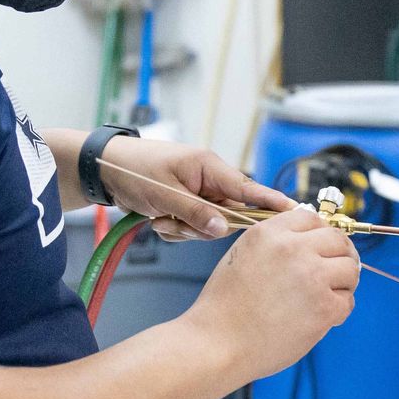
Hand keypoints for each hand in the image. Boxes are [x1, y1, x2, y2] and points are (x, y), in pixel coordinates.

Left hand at [100, 137, 293, 241]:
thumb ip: (197, 213)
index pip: (250, 189)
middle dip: (201, 225)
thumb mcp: (166, 193)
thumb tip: (223, 229)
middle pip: (228, 216)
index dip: (273, 202)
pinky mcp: (186, 207)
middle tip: (175, 221)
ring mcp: (198, 195)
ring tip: (160, 217)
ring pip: (208, 226)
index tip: (295, 211)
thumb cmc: (134, 169)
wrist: (104, 169)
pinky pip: (192, 229)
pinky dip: (175, 230)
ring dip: (184, 229)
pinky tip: (157, 219)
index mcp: (210, 169)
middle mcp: (209, 182)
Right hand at [187, 209, 359, 381]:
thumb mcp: (243, 256)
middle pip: (338, 240)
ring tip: (326, 297)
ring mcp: (312, 277)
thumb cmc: (226, 307)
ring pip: (350, 268)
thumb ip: (276, 243)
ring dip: (343, 283)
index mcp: (270, 233)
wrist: (217, 344)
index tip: (323, 249)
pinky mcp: (324, 307)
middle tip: (335, 273)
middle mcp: (293, 249)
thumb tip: (312, 240)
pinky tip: (320, 318)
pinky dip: (338, 310)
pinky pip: (347, 301)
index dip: (321, 234)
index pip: (312, 218)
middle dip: (340, 256)